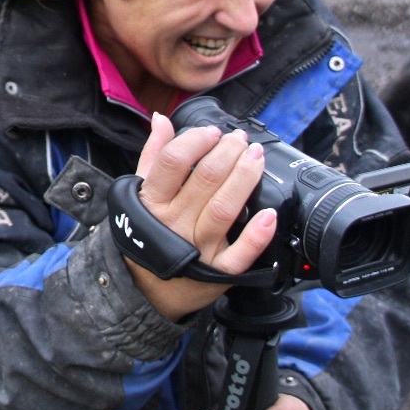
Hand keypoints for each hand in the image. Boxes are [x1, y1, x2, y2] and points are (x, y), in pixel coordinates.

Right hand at [121, 112, 275, 320]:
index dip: (195, 141)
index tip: (212, 132)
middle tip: (240, 140)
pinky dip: (256, 236)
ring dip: (244, 179)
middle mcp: (174, 223)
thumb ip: (153, 155)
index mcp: (153, 201)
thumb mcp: (142, 193)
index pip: (173, 162)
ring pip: (224, 209)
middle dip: (228, 153)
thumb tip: (162, 119)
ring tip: (256, 157)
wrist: (145, 289)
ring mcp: (197, 248)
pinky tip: (268, 215)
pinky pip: (240, 255)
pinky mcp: (218, 272)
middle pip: (205, 180)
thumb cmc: (146, 233)